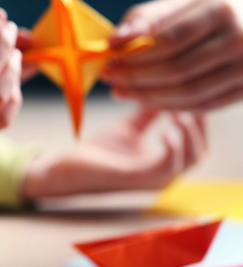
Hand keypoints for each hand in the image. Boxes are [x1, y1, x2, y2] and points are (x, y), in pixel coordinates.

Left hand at [22, 108, 206, 198]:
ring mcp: (152, 180)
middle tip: (192, 102)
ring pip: (189, 160)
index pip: (196, 144)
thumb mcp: (129, 126)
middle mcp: (162, 175)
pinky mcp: (137, 180)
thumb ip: (149, 111)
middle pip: (199, 153)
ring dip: (190, 134)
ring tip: (180, 112)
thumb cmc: (97, 151)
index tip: (194, 94)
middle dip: (200, 126)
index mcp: (163, 164)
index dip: (199, 120)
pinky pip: (167, 167)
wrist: (67, 168)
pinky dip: (173, 147)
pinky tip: (167, 129)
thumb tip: (164, 86)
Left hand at [103, 0, 242, 110]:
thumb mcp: (181, 4)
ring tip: (121, 92)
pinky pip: (203, 105)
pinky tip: (147, 101)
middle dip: (136, 78)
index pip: (169, 41)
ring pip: (189, 93)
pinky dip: (171, 106)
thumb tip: (114, 41)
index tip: (110, 61)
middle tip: (110, 80)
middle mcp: (239, 40)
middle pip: (177, 70)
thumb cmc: (206, 12)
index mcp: (220, 11)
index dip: (136, 56)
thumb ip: (146, 19)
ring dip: (148, 97)